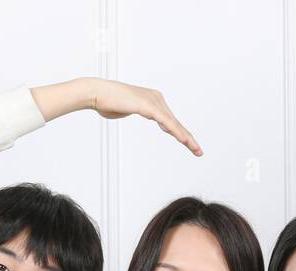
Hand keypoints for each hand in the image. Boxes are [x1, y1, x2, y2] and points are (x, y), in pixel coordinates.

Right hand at [30, 78, 201, 154]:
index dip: (180, 133)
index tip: (189, 145)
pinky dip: (175, 131)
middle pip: (175, 123)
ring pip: (173, 123)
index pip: (170, 121)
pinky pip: (165, 121)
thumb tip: (136, 110)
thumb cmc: (107, 101)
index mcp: (153, 100)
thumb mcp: (126, 109)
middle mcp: (156, 99)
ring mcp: (153, 101)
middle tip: (198, 151)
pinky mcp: (148, 106)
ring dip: (185, 137)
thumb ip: (136, 110)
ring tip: (195, 149)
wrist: (96, 93)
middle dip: (188, 138)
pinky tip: (183, 140)